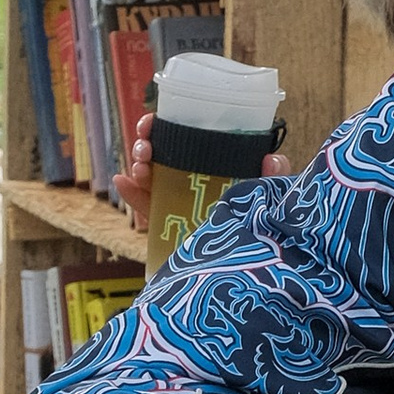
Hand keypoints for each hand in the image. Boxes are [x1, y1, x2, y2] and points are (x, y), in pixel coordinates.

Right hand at [122, 115, 289, 234]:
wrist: (243, 271)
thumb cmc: (261, 225)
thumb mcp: (270, 198)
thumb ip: (272, 179)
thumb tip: (272, 159)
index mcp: (215, 164)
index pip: (189, 138)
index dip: (167, 126)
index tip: (155, 122)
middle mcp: (194, 178)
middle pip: (163, 153)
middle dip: (147, 144)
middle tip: (145, 148)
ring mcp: (179, 201)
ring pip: (151, 177)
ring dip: (139, 166)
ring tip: (139, 168)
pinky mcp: (168, 225)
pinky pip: (148, 208)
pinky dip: (132, 194)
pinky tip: (121, 182)